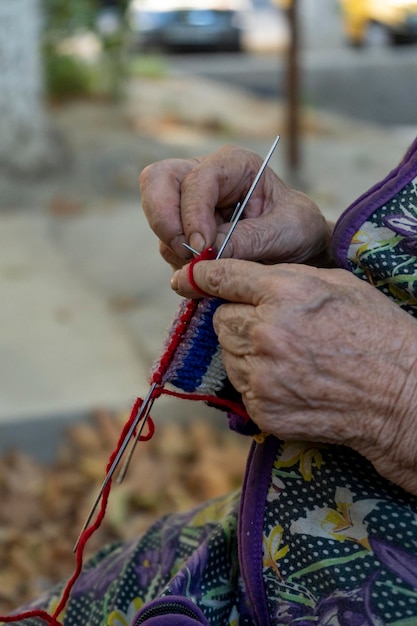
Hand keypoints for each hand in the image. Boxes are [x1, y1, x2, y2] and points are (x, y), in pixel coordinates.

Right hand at [139, 145, 332, 268]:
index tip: (202, 247)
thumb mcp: (284, 232)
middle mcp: (205, 177)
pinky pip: (166, 243)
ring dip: (175, 248)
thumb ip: (248, 240)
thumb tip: (207, 252)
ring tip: (208, 267)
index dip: (193, 213)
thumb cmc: (297, 229)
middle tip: (185, 252)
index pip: (197, 179)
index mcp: (235, 165)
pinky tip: (207, 270)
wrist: (298, 247)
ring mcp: (190, 203)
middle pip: (157, 180)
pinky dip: (180, 261)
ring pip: (158, 216)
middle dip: (163, 219)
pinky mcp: (185, 229)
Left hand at [172, 259, 416, 494]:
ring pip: (228, 352)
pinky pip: (241, 386)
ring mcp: (261, 374)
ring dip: (246, 350)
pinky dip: (257, 381)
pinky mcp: (262, 407)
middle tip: (270, 325)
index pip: (223, 276)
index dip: (201, 275)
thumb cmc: (375, 333)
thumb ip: (285, 278)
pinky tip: (290, 379)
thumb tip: (247, 278)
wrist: (399, 395)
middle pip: (221, 319)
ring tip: (288, 355)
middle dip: (237, 318)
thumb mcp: (337, 284)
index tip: (186, 277)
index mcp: (285, 293)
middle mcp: (266, 332)